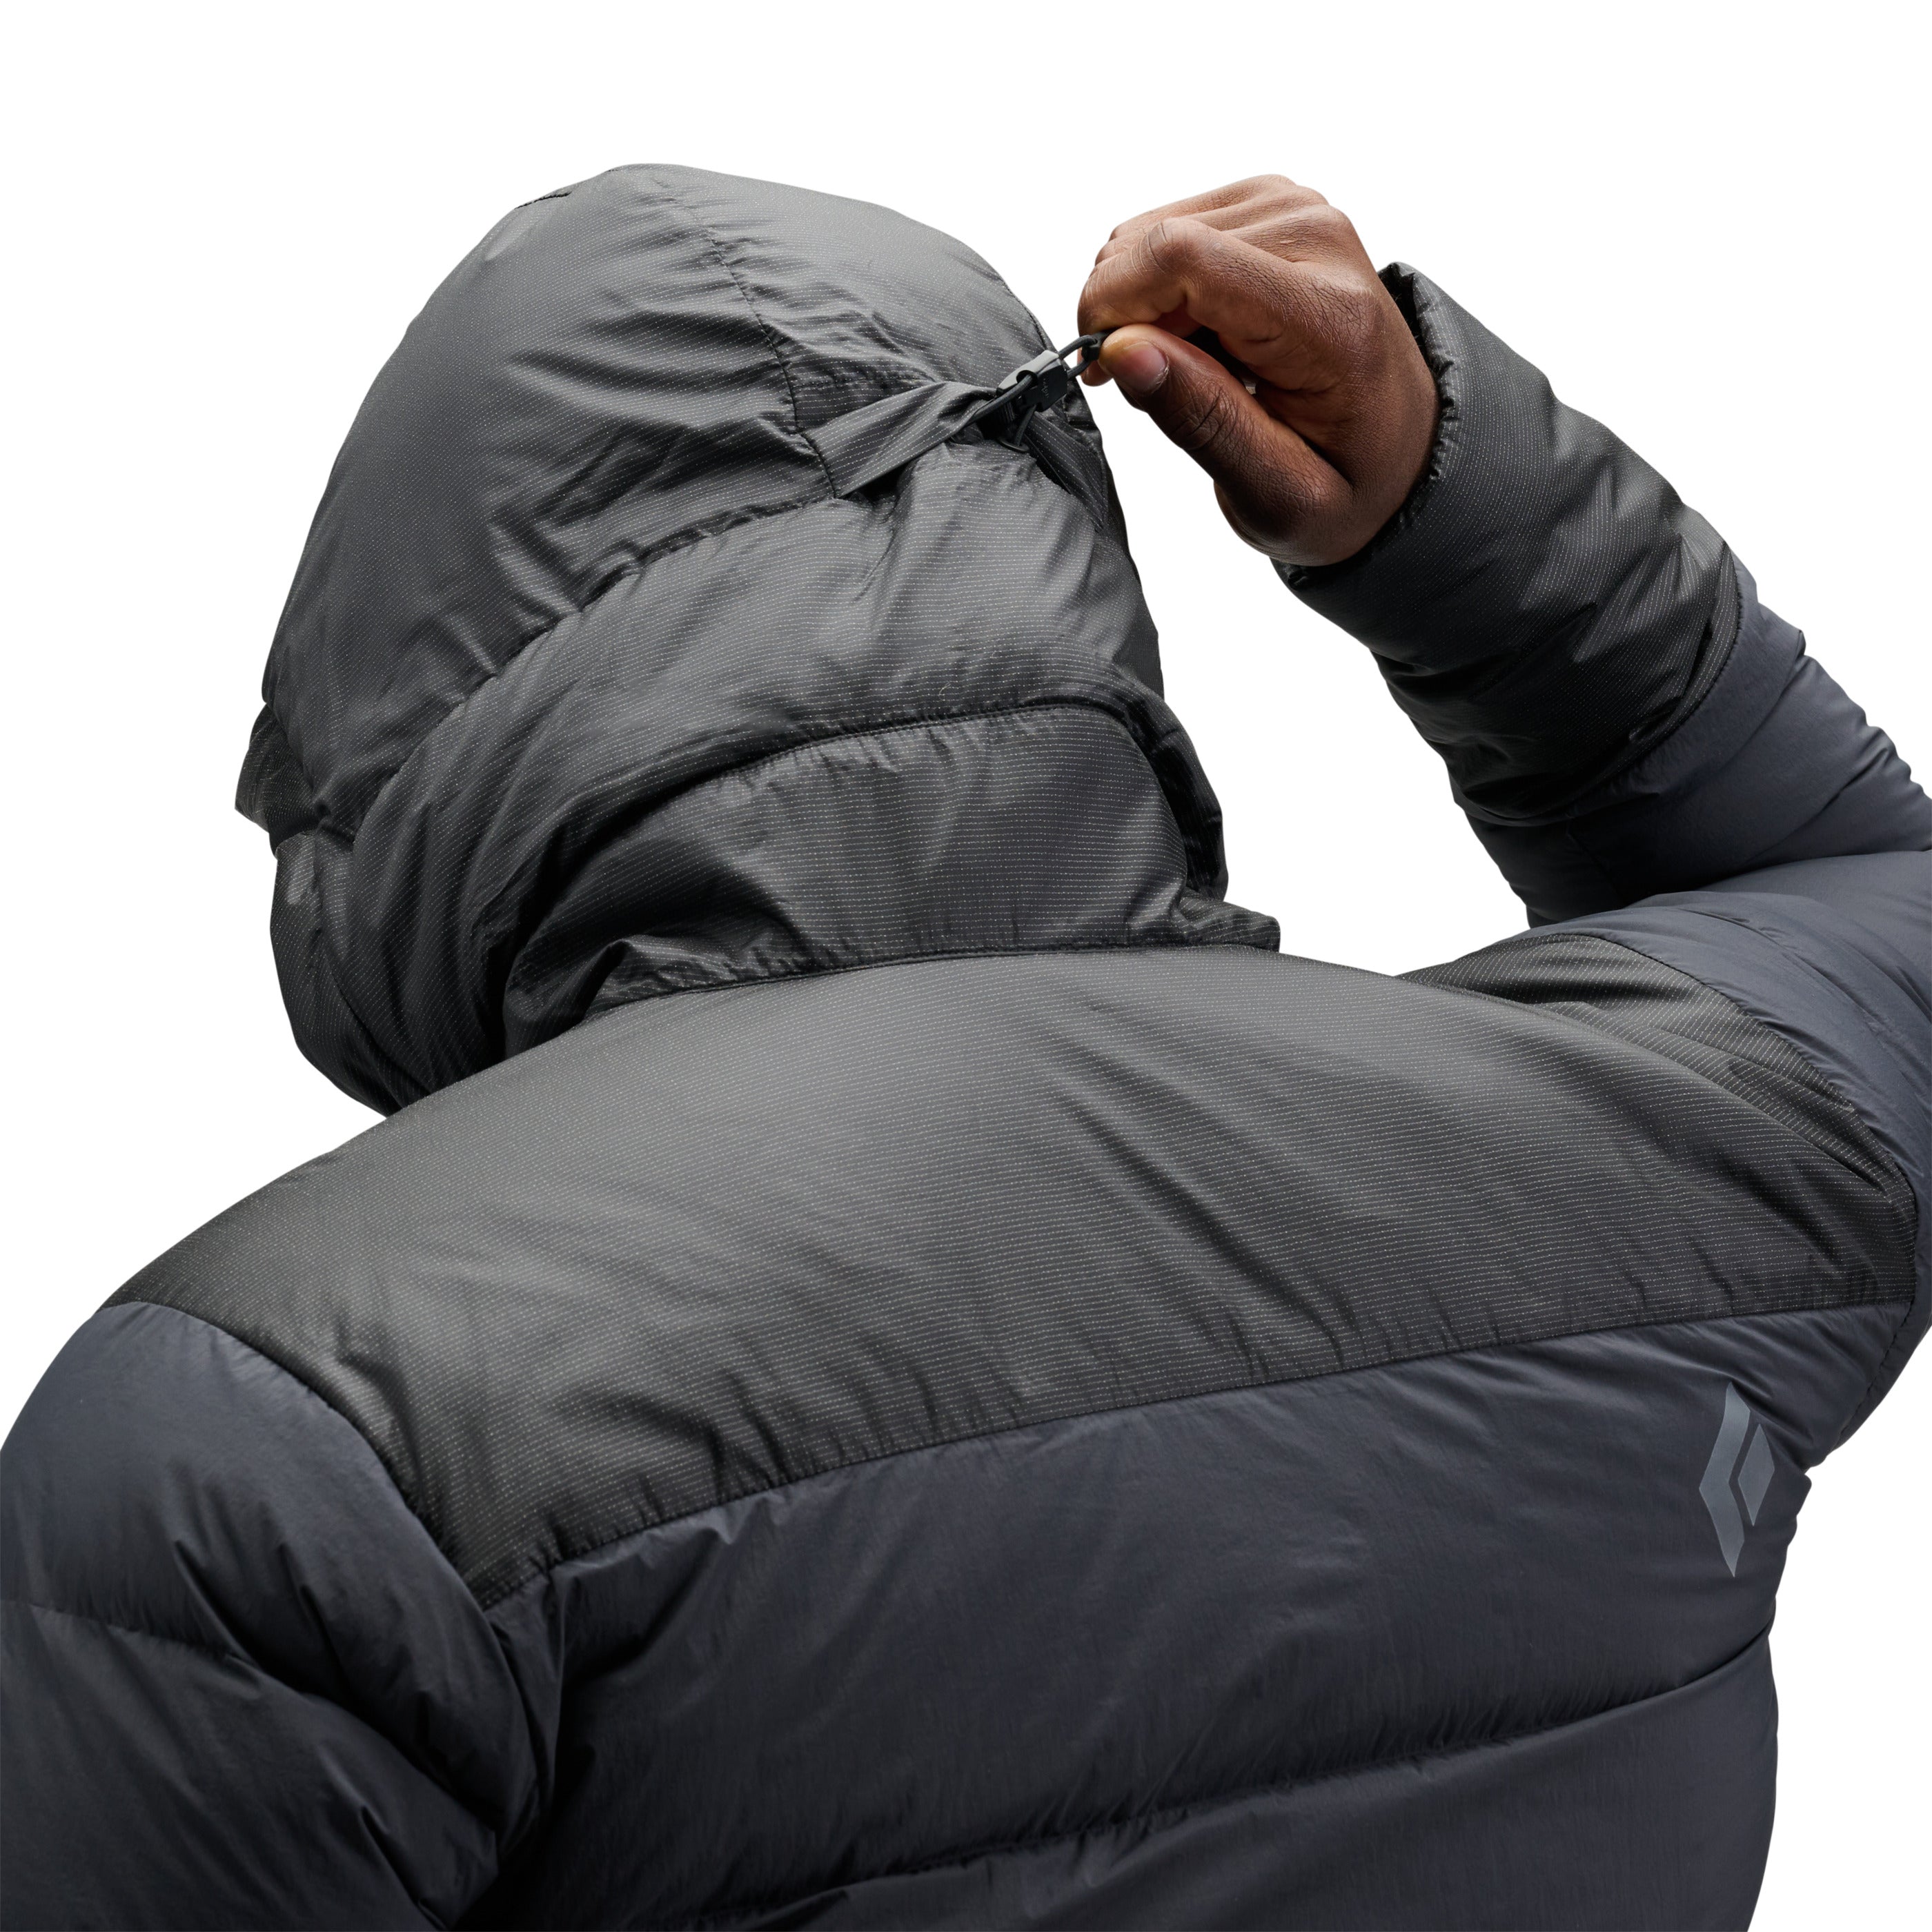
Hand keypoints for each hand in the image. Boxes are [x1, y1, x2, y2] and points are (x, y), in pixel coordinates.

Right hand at [1077, 176, 1436, 567]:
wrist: (1401, 447)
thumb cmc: (1346, 479)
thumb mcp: (1277, 494)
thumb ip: (1201, 421)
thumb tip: (1120, 350)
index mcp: (1328, 317)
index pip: (1185, 258)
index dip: (1114, 305)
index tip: (1101, 369)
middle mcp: (1318, 241)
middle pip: (1161, 238)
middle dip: (1125, 314)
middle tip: (1153, 386)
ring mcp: (1297, 211)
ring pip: (1154, 230)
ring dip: (1145, 304)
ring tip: (1186, 367)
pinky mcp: (1274, 205)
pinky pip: (1172, 227)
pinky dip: (1163, 286)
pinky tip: (1197, 336)